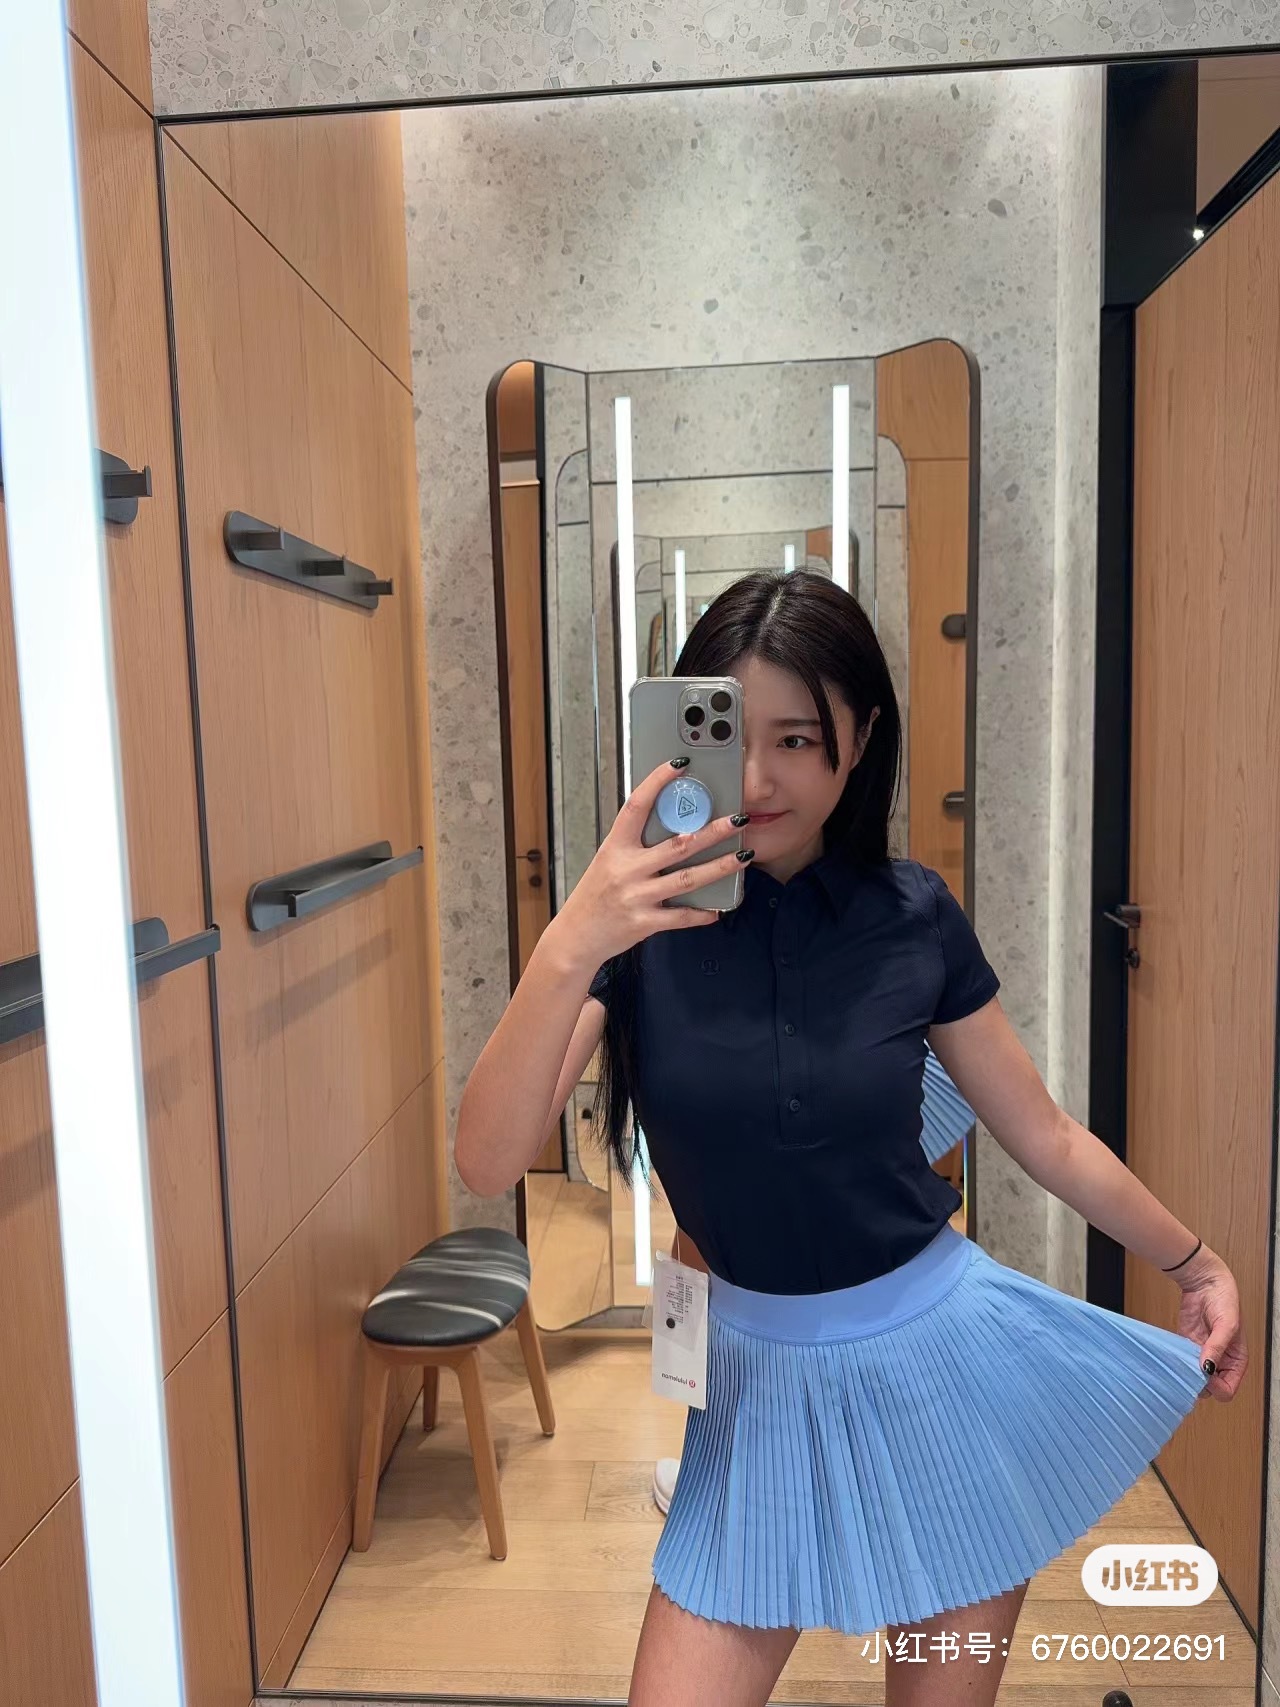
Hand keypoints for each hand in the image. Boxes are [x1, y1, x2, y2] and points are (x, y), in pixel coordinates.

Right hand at [557, 757, 751, 964]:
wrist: (576, 936)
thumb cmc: (594, 896)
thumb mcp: (609, 861)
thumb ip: (636, 845)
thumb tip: (673, 824)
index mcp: (616, 847)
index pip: (636, 806)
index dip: (657, 783)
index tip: (679, 765)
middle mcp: (627, 869)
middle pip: (678, 845)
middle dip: (712, 830)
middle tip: (738, 818)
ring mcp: (637, 897)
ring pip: (687, 879)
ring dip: (719, 867)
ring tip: (743, 856)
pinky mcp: (645, 922)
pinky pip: (681, 917)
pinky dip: (702, 913)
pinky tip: (719, 909)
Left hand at [1174, 1246, 1246, 1400]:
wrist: (1204, 1281)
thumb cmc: (1224, 1300)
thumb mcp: (1226, 1325)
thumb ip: (1217, 1347)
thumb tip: (1207, 1369)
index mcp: (1236, 1361)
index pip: (1227, 1390)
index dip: (1216, 1387)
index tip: (1204, 1373)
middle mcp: (1220, 1362)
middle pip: (1209, 1389)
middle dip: (1199, 1384)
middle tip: (1188, 1369)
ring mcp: (1202, 1355)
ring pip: (1193, 1379)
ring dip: (1185, 1375)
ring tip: (1179, 1364)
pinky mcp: (1187, 1346)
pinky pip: (1181, 1363)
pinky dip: (1176, 1364)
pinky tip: (1172, 1358)